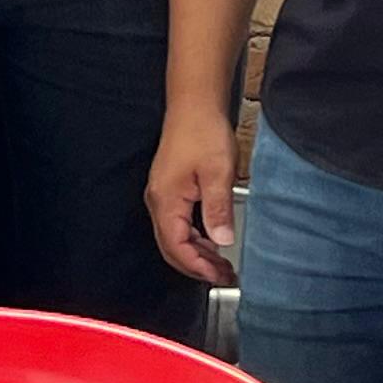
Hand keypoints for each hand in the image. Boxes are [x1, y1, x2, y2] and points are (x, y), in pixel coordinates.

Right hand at [146, 106, 239, 284]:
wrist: (194, 106)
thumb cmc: (203, 133)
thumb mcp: (217, 172)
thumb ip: (217, 209)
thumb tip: (222, 241)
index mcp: (166, 200)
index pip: (176, 247)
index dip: (198, 266)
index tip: (220, 276)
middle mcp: (158, 201)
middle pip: (170, 247)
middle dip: (196, 266)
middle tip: (224, 276)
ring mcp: (162, 196)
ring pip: (173, 238)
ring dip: (196, 254)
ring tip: (222, 263)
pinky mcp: (169, 190)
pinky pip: (177, 224)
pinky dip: (194, 239)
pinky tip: (213, 240)